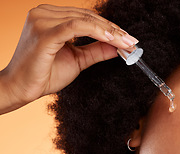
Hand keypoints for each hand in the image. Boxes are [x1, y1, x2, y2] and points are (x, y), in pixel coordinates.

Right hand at [0, 4, 137, 113]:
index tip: (128, 39)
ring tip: (127, 43)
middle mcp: (45, 13)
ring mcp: (42, 20)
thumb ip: (96, 50)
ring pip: (85, 20)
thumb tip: (117, 47)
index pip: (87, 18)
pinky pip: (76, 27)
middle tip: (132, 41)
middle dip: (114, 30)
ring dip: (110, 31)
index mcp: (51, 17)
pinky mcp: (44, 32)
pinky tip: (111, 39)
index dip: (110, 27)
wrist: (21, 88)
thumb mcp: (77, 60)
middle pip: (88, 17)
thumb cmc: (44, 74)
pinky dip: (96, 32)